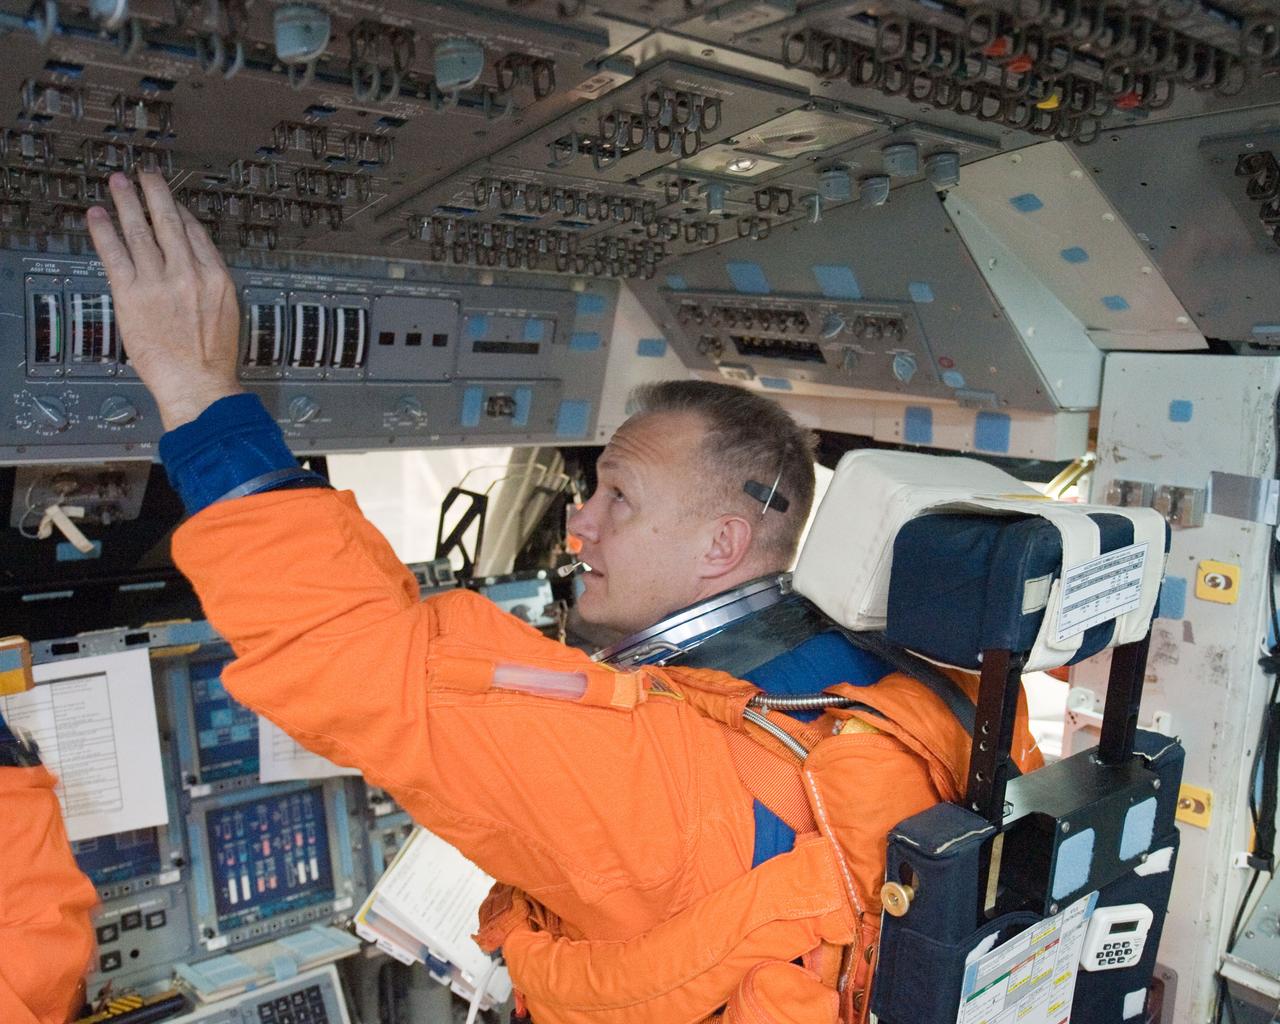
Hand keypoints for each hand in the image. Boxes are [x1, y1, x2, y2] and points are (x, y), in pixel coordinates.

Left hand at [87, 172, 243, 430]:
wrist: (198, 385)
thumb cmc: (213, 359)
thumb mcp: (226, 313)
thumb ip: (209, 283)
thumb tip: (193, 264)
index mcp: (216, 277)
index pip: (194, 232)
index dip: (179, 212)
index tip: (170, 202)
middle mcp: (188, 273)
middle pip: (168, 220)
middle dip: (154, 192)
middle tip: (145, 175)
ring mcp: (159, 282)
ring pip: (140, 230)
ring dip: (126, 202)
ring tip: (117, 184)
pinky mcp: (132, 295)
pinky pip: (115, 253)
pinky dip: (104, 231)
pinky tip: (97, 215)